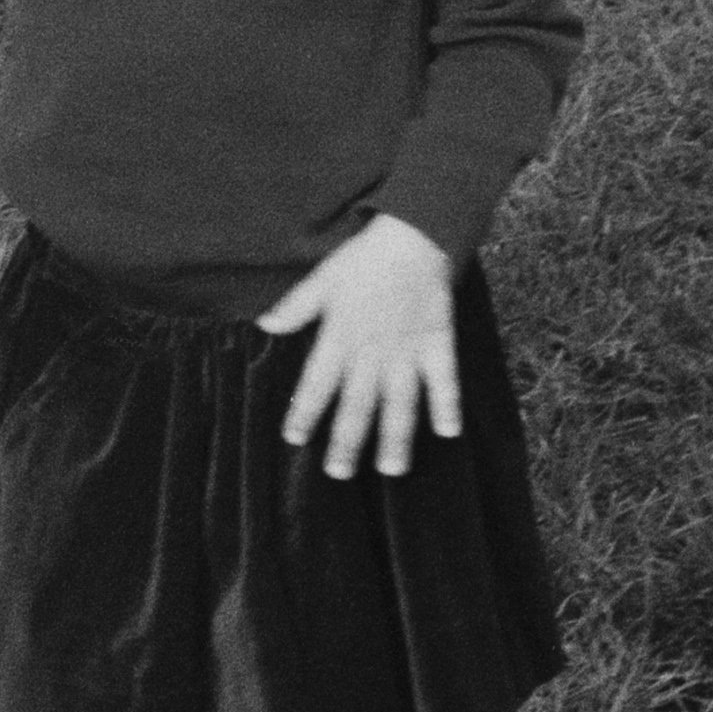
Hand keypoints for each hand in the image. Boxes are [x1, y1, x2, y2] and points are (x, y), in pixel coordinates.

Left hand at [262, 216, 459, 481]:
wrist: (413, 237)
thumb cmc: (363, 259)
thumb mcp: (322, 279)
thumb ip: (295, 307)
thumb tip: (264, 325)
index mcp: (341, 336)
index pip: (317, 383)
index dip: (305, 411)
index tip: (294, 438)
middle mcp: (373, 351)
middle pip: (358, 404)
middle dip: (347, 442)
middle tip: (339, 474)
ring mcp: (408, 350)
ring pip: (400, 403)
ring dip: (396, 438)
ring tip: (391, 470)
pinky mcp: (438, 343)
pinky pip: (445, 380)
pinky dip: (447, 405)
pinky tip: (448, 433)